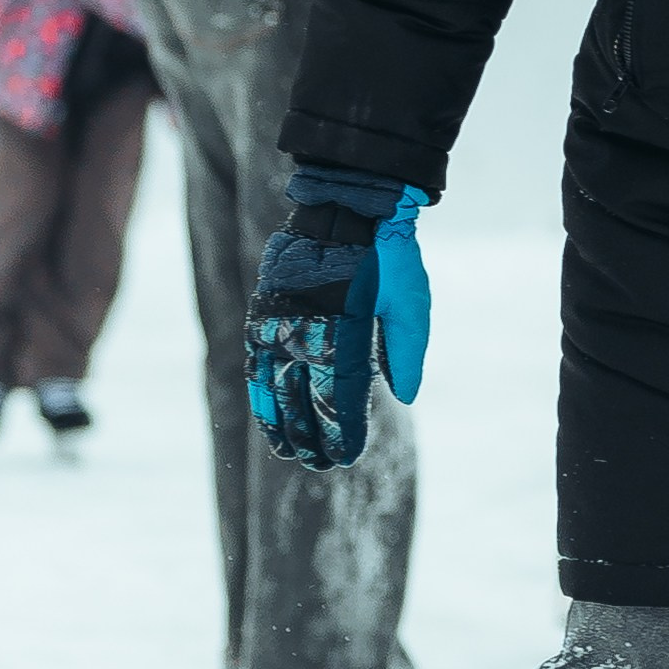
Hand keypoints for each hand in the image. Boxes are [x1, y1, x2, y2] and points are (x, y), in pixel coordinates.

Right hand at [246, 173, 431, 469]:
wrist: (348, 204)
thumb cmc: (390, 257)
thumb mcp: (411, 303)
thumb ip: (406, 353)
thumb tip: (404, 398)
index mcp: (344, 334)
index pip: (340, 400)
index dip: (342, 433)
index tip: (346, 456)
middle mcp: (306, 333)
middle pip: (303, 402)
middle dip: (311, 438)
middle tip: (320, 464)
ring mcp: (281, 321)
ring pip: (273, 387)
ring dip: (280, 422)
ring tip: (288, 451)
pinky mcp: (266, 309)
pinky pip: (257, 359)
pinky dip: (261, 388)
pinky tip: (267, 409)